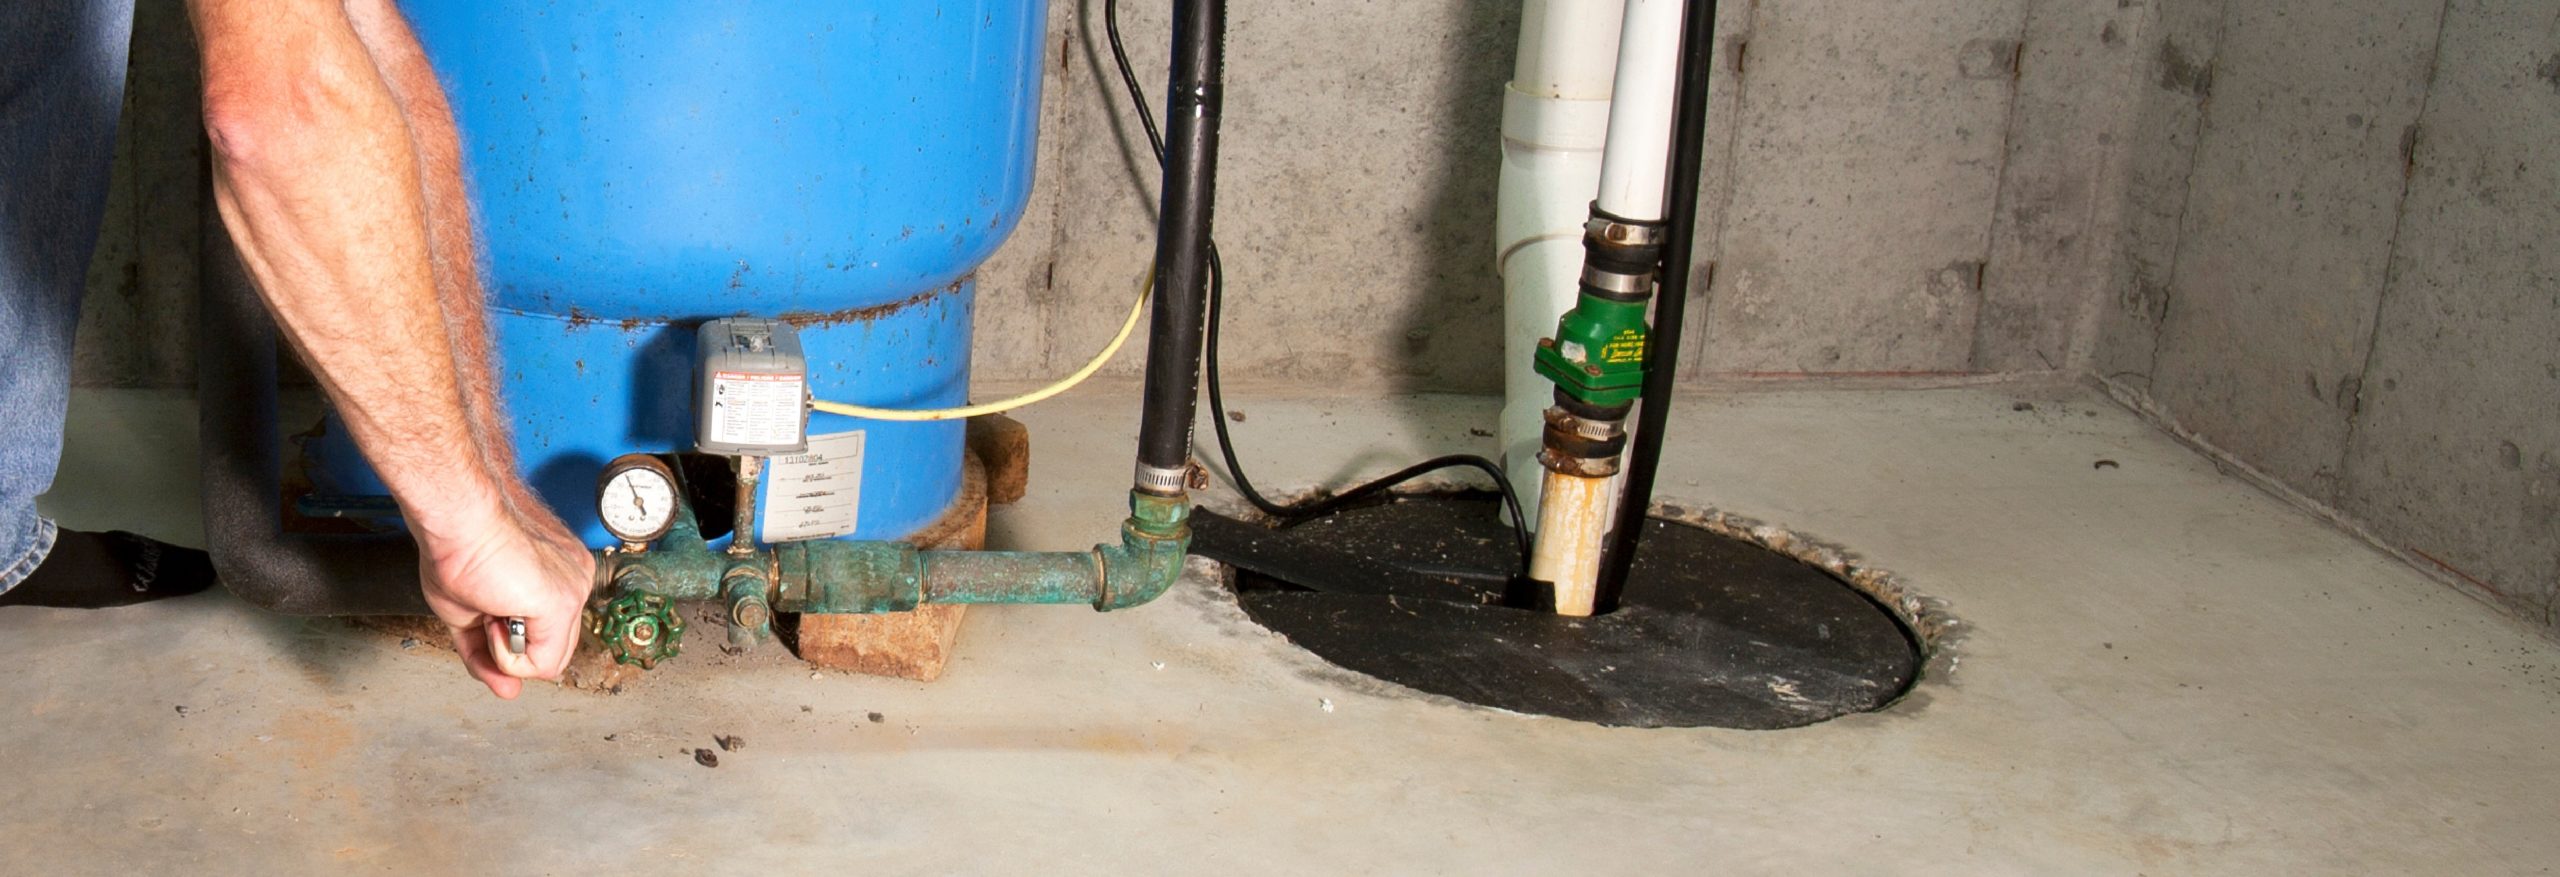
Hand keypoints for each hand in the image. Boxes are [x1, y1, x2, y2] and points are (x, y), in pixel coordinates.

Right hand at [415, 498, 596, 697]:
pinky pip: (540, 664)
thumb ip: (488, 656)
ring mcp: (573, 590)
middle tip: (485, 611)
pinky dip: (506, 654)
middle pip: (553, 651)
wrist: (456, 515)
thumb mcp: (468, 614)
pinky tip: (494, 616)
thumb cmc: (456, 545)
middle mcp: (574, 580)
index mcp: (558, 574)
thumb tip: (507, 692)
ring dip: (506, 649)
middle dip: (511, 646)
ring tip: (489, 609)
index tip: (485, 621)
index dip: (512, 642)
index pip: (548, 634)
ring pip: (550, 663)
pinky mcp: (562, 603)